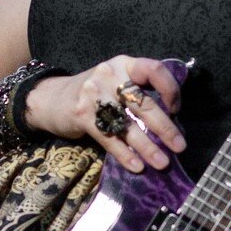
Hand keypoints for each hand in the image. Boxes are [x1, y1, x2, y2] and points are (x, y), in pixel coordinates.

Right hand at [23, 55, 184, 172]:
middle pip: (144, 104)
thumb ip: (138, 91)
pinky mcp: (82, 115)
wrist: (50, 98)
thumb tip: (172, 119)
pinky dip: (125, 155)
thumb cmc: (93, 93)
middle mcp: (110, 75)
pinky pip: (110, 138)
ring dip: (148, 147)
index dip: (170, 89)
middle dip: (165, 128)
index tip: (176, 109)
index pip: (154, 70)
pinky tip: (137, 166)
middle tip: (180, 146)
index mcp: (124, 64)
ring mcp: (94, 94)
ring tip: (163, 163)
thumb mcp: (115, 80)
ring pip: (128, 125)